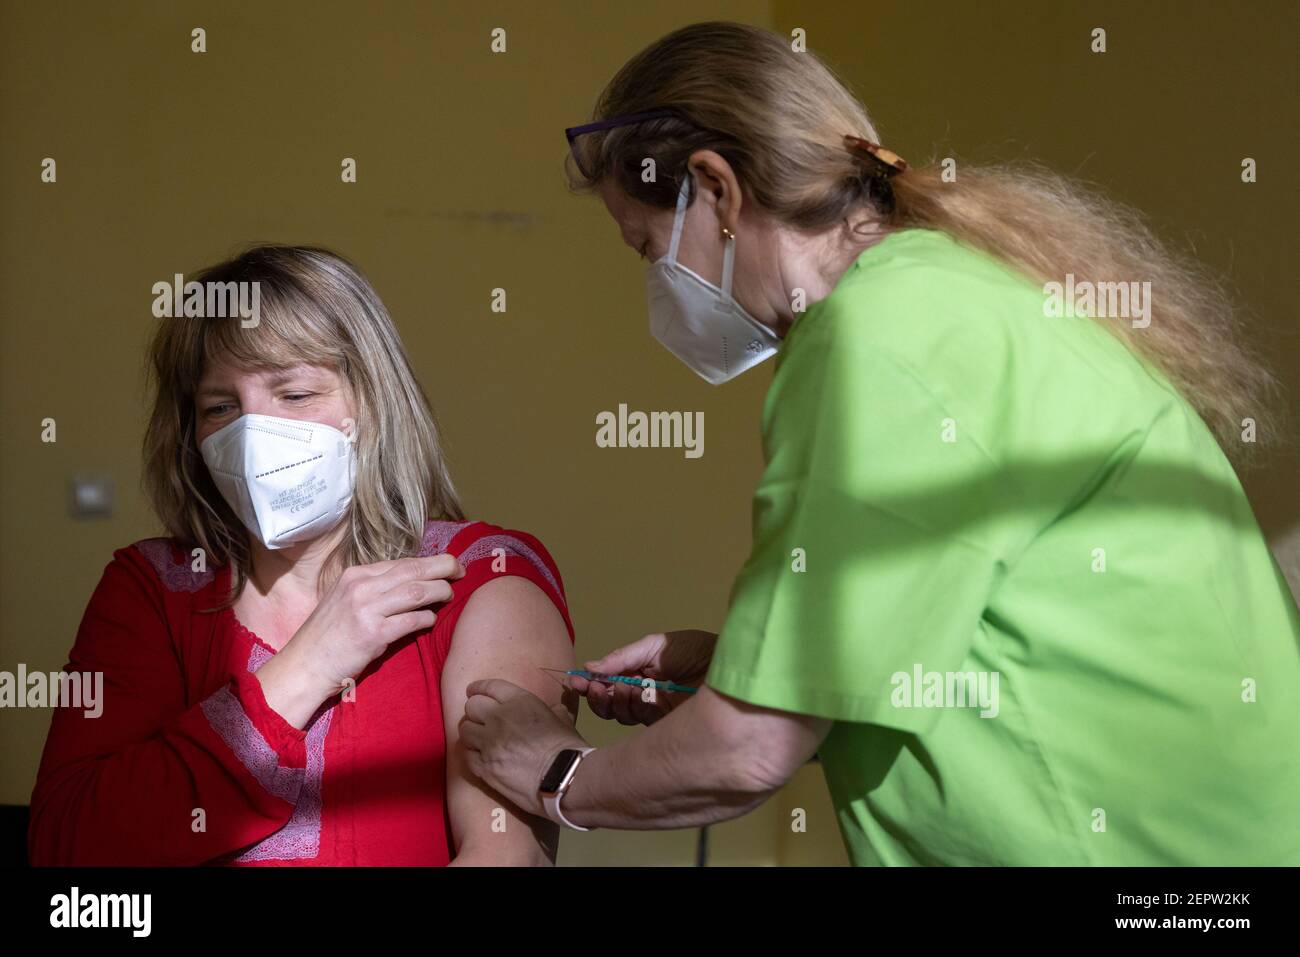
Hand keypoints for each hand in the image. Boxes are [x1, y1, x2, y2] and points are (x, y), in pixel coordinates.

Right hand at [257, 554, 464, 726]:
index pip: (401, 562)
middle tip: (461, 571)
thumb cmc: (326, 637)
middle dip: (443, 567)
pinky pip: (412, 620)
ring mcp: (367, 609)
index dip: (428, 562)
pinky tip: (431, 620)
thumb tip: (409, 583)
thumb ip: (372, 589)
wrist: (304, 666)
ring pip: (417, 592)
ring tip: (451, 595)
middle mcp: (361, 587)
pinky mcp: (373, 634)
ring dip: (440, 592)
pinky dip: (427, 619)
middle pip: (413, 570)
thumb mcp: (344, 600)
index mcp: (355, 575)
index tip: (447, 566)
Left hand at [461, 679, 586, 815]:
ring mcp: (488, 742)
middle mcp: (499, 717)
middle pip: (472, 706)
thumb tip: (556, 710)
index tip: (473, 691)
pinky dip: (472, 754)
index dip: (478, 688)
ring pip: (465, 730)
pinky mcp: (482, 766)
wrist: (563, 778)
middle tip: (481, 720)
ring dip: (472, 733)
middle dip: (475, 712)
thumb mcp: (563, 721)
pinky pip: (466, 754)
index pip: (490, 686)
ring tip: (479, 740)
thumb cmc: (568, 748)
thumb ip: (554, 712)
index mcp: (519, 701)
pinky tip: (481, 757)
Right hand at [572, 629, 716, 725]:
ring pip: (622, 714)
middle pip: (610, 703)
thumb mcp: (657, 646)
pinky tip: (637, 696)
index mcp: (642, 672)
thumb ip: (625, 657)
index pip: (610, 681)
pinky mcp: (667, 725)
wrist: (729, 669)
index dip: (592, 683)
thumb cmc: (697, 651)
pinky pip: (640, 722)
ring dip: (615, 702)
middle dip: (597, 696)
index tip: (576, 681)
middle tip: (591, 689)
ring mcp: (655, 710)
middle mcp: (645, 692)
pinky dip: (632, 709)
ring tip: (623, 687)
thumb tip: (591, 666)